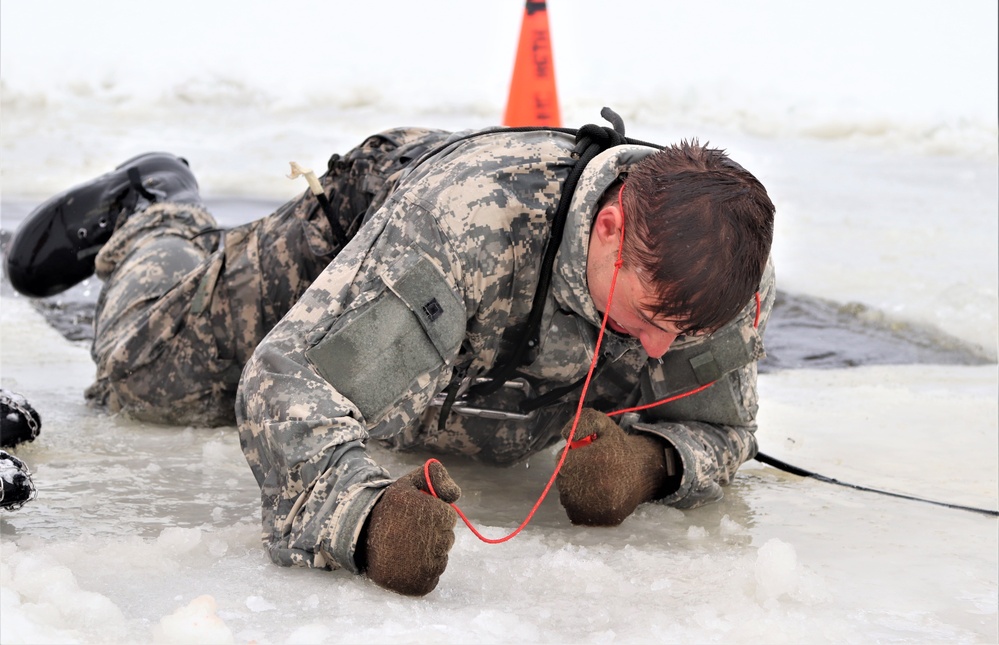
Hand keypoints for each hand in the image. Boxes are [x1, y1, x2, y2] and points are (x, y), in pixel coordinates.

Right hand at [362, 461, 460, 595]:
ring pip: (441, 559)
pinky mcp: (416, 585)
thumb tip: (456, 495)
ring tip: (405, 548)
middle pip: (447, 539)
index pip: (449, 517)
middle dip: (434, 534)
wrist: (359, 538)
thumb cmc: (389, 510)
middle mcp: (423, 538)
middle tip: (410, 533)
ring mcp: (420, 566)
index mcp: (421, 510)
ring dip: (429, 554)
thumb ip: (435, 477)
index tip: (416, 516)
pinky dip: (425, 573)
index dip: (435, 515)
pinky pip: (434, 578)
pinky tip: (406, 564)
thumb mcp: (408, 484)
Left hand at [556, 408, 667, 525]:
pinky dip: (578, 506)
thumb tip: (567, 436)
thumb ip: (581, 421)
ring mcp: (604, 505)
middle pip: (563, 481)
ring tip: (589, 482)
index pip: (563, 461)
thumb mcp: (601, 423)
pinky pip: (577, 514)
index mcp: (599, 458)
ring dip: (572, 490)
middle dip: (569, 474)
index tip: (581, 455)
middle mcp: (601, 484)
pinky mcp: (606, 519)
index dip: (569, 457)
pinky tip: (591, 496)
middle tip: (585, 469)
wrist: (642, 471)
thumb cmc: (616, 447)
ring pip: (568, 499)